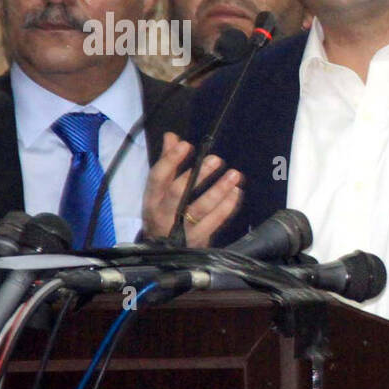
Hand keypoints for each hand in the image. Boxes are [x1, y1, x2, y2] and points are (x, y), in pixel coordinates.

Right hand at [141, 132, 242, 246]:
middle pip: (179, 193)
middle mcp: (164, 213)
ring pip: (201, 208)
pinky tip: (236, 192)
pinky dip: (227, 206)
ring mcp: (181, 229)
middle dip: (198, 175)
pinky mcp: (198, 239)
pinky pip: (215, 221)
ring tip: (234, 174)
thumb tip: (171, 136)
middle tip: (216, 159)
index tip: (186, 145)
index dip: (170, 160)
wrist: (161, 252)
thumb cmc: (163, 212)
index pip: (158, 177)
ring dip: (219, 190)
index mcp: (152, 198)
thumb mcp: (159, 190)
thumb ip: (167, 163)